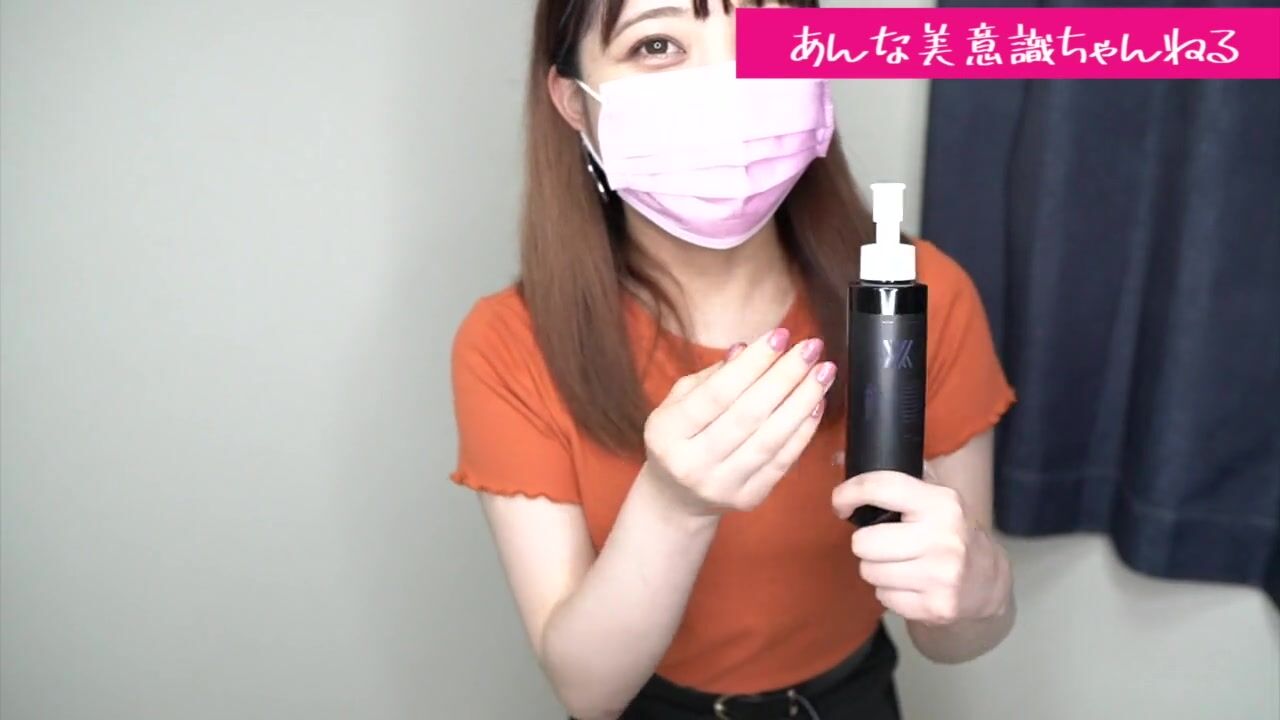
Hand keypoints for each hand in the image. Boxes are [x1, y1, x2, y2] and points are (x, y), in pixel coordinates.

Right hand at [642, 327, 835, 516]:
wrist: (676, 497)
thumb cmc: (678, 437)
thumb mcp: (679, 401)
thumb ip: (712, 376)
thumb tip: (749, 348)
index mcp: (666, 432)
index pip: (717, 393)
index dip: (752, 363)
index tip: (781, 335)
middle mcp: (691, 463)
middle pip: (748, 414)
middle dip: (785, 376)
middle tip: (811, 348)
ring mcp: (721, 485)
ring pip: (770, 439)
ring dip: (802, 401)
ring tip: (824, 372)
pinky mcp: (748, 498)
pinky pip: (783, 461)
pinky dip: (804, 430)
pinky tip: (816, 403)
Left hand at [832, 465, 1010, 625]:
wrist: (986, 581)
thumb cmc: (948, 532)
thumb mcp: (935, 497)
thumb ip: (895, 477)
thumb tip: (838, 457)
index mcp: (941, 503)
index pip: (882, 486)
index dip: (850, 493)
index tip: (841, 503)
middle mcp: (944, 538)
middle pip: (864, 542)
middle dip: (866, 543)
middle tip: (882, 543)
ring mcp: (942, 576)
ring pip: (870, 572)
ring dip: (876, 569)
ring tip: (899, 564)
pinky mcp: (937, 607)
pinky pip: (884, 597)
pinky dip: (890, 592)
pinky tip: (910, 584)